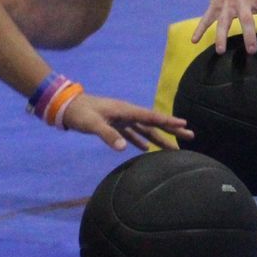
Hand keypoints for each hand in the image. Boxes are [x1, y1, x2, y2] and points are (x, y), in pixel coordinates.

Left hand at [63, 93, 191, 151]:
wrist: (66, 107)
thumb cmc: (80, 113)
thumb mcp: (93, 124)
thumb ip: (108, 135)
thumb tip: (124, 148)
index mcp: (125, 110)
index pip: (151, 117)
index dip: (168, 121)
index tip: (184, 125)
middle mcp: (127, 113)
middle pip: (153, 123)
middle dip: (171, 129)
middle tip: (190, 136)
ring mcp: (121, 119)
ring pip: (145, 129)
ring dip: (159, 137)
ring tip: (174, 147)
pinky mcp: (114, 125)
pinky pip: (132, 133)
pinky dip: (141, 140)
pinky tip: (147, 148)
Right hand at [192, 0, 256, 53]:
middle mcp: (243, 2)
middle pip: (246, 20)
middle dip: (248, 35)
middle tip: (252, 51)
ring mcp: (227, 4)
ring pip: (224, 22)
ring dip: (221, 36)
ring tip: (220, 51)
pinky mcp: (215, 5)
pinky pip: (206, 18)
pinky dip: (199, 29)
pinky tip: (194, 41)